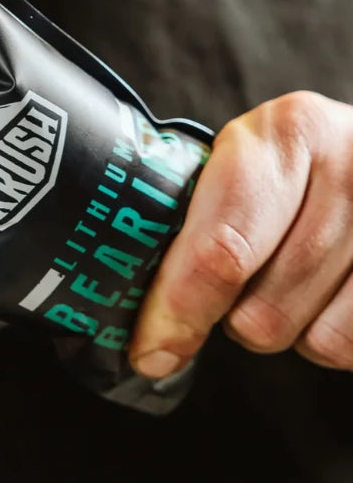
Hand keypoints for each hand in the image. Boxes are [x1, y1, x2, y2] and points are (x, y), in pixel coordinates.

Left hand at [130, 91, 352, 376]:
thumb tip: (152, 338)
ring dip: (287, 329)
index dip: (179, 309)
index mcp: (288, 133)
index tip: (150, 350)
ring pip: (314, 340)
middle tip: (235, 287)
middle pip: (263, 309)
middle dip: (233, 318)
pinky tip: (329, 294)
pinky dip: (330, 336)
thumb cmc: (294, 167)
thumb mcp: (245, 163)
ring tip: (289, 280)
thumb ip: (197, 227)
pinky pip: (349, 349)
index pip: (221, 248)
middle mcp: (352, 168)